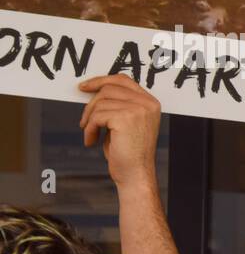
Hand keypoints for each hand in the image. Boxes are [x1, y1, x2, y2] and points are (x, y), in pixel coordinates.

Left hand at [78, 76, 160, 191]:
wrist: (135, 174)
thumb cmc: (128, 152)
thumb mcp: (126, 123)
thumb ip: (117, 105)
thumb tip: (91, 89)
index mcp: (150, 103)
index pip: (123, 80)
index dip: (101, 81)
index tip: (84, 87)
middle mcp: (147, 104)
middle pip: (108, 89)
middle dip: (91, 105)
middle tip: (85, 122)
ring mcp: (138, 110)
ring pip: (100, 102)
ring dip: (89, 120)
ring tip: (90, 134)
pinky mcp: (125, 119)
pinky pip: (97, 116)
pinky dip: (89, 129)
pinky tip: (92, 141)